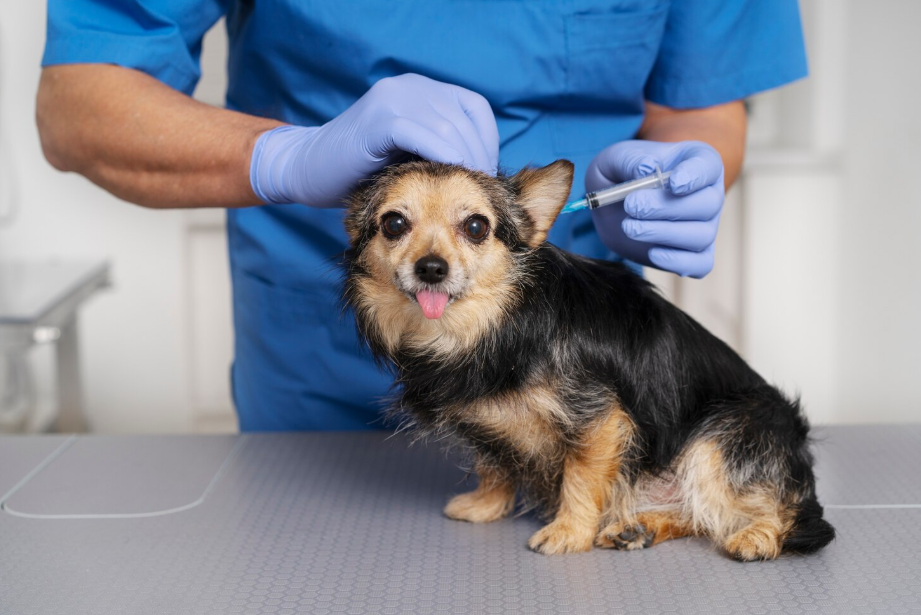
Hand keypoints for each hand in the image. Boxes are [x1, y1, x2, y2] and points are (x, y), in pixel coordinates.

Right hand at [250, 73, 498, 206]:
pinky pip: (421, 135)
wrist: (307, 168)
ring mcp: (392, 99)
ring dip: (464, 160)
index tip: (486, 173)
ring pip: (447, 126)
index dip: (487, 142)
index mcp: (421, 90)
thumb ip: (438, 148)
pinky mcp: (378, 118)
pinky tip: (447, 177)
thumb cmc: (359, 168)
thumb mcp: (408, 152)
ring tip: (466, 187)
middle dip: (478, 157)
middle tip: (481, 188)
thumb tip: (483, 168)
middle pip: (463, 120)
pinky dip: (441, 156)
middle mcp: (409, 86)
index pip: (474, 108)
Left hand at [585, 140, 724, 277]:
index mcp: (697, 161)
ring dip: (664, 233)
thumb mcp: (616, 158)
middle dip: (667, 207)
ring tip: (630, 227)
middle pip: (708, 204)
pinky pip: (700, 264)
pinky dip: (678, 262)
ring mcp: (705, 225)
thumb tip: (646, 170)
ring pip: (701, 235)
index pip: (708, 166)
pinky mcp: (694, 253)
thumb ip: (629, 160)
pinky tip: (652, 252)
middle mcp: (709, 193)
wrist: (615, 206)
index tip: (673, 183)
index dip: (695, 175)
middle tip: (632, 206)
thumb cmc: (621, 174)